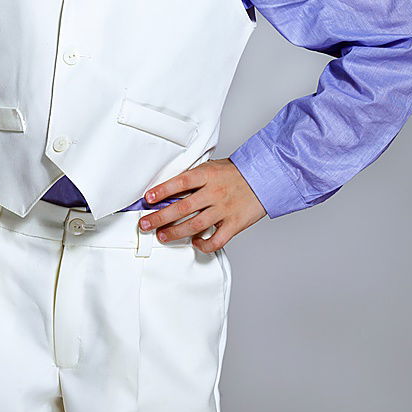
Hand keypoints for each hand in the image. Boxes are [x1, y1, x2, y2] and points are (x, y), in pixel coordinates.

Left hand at [138, 158, 266, 252]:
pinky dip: (204, 244)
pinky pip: (217, 240)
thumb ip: (194, 177)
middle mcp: (215, 192)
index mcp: (208, 175)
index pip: (181, 182)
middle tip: (146, 224)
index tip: (148, 198)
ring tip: (162, 235)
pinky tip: (195, 243)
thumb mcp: (212, 167)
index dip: (163, 190)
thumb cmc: (235, 173)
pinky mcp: (234, 224)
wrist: (265, 177)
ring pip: (195, 225)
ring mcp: (224, 209)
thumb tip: (170, 188)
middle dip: (160, 217)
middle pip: (183, 207)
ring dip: (175, 233)